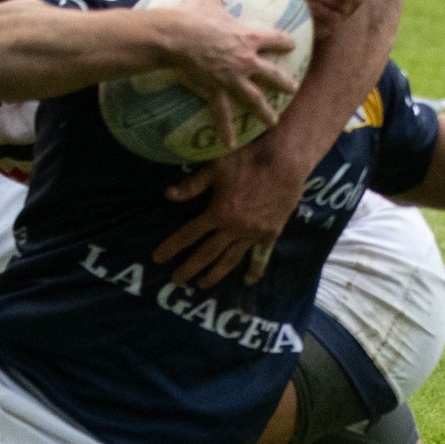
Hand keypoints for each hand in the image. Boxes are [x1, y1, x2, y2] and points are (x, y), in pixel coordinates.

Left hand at [152, 132, 312, 287]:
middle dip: (189, 268)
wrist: (286, 161)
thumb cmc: (249, 159)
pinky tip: (248, 281)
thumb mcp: (216, 166)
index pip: (189, 234)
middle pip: (207, 253)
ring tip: (203, 284)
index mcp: (218, 213)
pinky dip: (254, 269)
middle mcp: (234, 228)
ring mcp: (253, 234)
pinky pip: (260, 255)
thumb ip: (192, 185)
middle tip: (177, 281)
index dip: (172, 247)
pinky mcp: (270, 233)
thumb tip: (167, 195)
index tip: (158, 258)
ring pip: (230, 259)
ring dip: (215, 274)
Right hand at [163, 0, 300, 149]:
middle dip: (284, 83)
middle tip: (293, 89)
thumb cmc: (192, 15)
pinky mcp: (216, 91)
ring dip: (264, 113)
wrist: (176, 36)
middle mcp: (246, 60)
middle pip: (272, 74)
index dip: (285, 42)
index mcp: (248, 36)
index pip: (275, 39)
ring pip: (255, 99)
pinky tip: (230, 144)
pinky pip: (222, 115)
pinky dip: (225, 130)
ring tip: (272, 122)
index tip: (293, 45)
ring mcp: (233, 79)